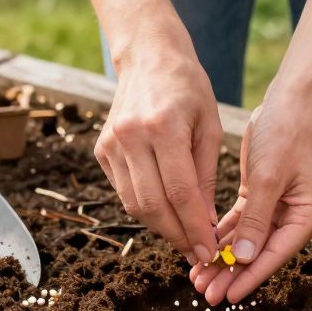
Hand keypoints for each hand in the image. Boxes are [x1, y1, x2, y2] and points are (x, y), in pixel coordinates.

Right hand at [95, 18, 221, 263]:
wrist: (149, 57)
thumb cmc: (188, 88)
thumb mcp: (210, 126)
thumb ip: (205, 175)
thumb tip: (204, 223)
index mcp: (163, 127)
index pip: (179, 192)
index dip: (194, 228)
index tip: (208, 250)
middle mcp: (131, 136)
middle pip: (152, 204)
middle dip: (176, 236)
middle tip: (196, 253)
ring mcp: (111, 144)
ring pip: (133, 204)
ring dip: (159, 227)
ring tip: (183, 238)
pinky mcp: (101, 149)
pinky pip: (124, 191)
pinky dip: (145, 207)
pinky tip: (165, 212)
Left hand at [191, 98, 311, 304]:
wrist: (288, 102)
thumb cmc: (285, 134)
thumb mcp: (268, 178)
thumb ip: (255, 220)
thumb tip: (243, 259)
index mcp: (308, 216)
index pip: (275, 254)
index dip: (249, 277)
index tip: (227, 297)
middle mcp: (297, 217)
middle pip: (259, 253)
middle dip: (231, 273)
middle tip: (204, 294)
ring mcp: (280, 208)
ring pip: (247, 242)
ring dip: (223, 258)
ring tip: (198, 278)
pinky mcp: (262, 197)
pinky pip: (241, 224)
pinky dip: (223, 237)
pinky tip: (204, 250)